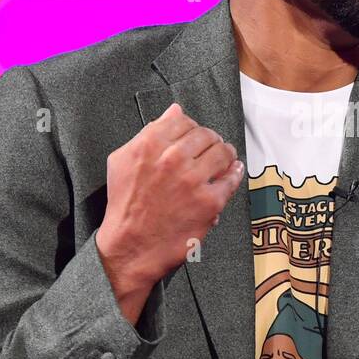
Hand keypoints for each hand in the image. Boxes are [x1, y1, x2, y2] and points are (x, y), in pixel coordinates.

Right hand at [96, 102, 244, 298]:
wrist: (130, 247)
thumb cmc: (125, 205)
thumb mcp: (123, 161)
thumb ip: (149, 132)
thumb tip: (174, 111)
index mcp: (149, 145)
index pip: (182, 120)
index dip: (191, 127)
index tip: (194, 136)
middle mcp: (172, 159)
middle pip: (206, 135)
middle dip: (211, 139)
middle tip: (212, 147)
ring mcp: (192, 180)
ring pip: (222, 152)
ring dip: (226, 153)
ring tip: (225, 158)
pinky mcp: (209, 202)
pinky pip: (231, 179)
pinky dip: (235, 172)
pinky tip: (234, 171)